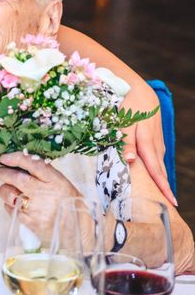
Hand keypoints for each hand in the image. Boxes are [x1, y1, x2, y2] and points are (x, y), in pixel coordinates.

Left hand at [0, 152, 80, 240]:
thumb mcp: (63, 184)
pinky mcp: (30, 223)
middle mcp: (45, 194)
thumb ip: (45, 175)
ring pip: (9, 195)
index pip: (33, 164)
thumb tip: (21, 164)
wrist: (80, 231)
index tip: (4, 157)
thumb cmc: (71, 204)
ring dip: (4, 190)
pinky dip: (10, 205)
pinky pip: (12, 210)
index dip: (16, 158)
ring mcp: (36, 209)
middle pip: (17, 179)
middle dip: (2, 173)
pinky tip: (16, 204)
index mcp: (56, 181)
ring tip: (7, 189)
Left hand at [120, 84, 174, 204]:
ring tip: (162, 193)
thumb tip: (132, 161)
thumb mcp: (124, 123)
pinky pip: (157, 156)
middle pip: (160, 170)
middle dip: (164, 187)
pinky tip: (156, 174)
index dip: (162, 186)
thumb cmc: (128, 107)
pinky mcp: (154, 137)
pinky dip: (157, 167)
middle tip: (169, 204)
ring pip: (159, 163)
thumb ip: (126, 142)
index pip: (155, 170)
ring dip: (161, 178)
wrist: (139, 90)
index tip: (171, 201)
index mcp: (146, 143)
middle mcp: (154, 144)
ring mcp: (156, 140)